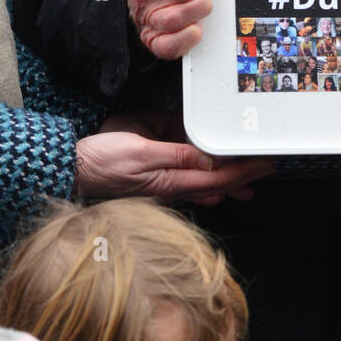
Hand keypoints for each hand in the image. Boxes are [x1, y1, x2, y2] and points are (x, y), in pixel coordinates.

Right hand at [75, 130, 273, 205]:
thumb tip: (207, 159)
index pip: (217, 177)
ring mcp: (164, 184)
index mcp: (171, 179)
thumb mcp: (141, 152)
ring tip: (249, 181)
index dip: (243, 171)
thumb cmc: (103, 160)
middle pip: (215, 183)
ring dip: (229, 181)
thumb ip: (175, 155)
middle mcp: (172, 185)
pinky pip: (188, 182)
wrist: (74, 169)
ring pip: (204, 183)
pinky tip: (214, 188)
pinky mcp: (155, 178)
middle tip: (267, 169)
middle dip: (243, 176)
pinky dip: (206, 182)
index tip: (264, 163)